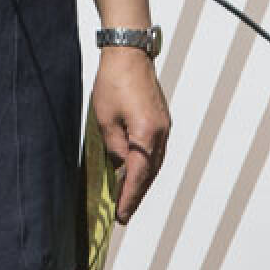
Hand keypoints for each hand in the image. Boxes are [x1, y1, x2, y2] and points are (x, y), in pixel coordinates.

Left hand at [91, 48, 169, 223]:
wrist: (129, 52)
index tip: (121, 216)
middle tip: (124, 213)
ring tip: (128, 197)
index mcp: (146, 134)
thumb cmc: (114, 81)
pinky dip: (145, 164)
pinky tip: (134, 170)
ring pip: (155, 163)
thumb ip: (114, 147)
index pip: (138, 176)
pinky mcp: (161, 119)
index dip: (129, 198)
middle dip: (136, 194)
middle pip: (150, 173)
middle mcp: (161, 133)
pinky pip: (155, 150)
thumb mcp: (105, 119)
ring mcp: (164, 126)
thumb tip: (119, 165)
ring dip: (142, 180)